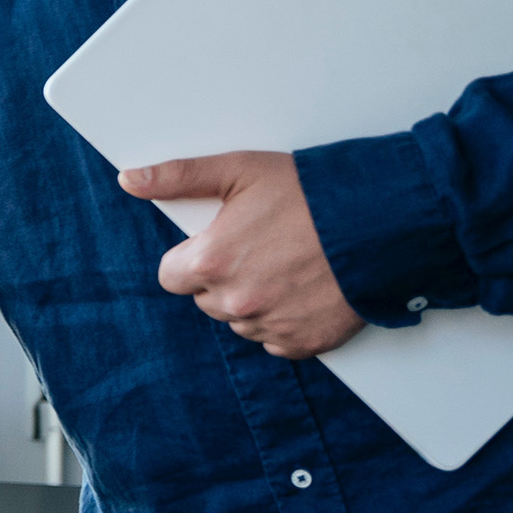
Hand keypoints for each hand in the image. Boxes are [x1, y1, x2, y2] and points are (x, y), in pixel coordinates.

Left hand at [124, 151, 362, 358]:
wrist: (382, 222)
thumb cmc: (312, 193)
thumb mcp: (240, 169)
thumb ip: (179, 177)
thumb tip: (129, 180)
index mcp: (210, 263)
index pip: (172, 276)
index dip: (194, 257)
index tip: (220, 242)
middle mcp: (235, 303)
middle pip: (207, 299)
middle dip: (226, 277)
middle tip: (264, 247)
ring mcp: (270, 326)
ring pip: (242, 320)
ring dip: (255, 300)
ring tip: (290, 264)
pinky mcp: (304, 343)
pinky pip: (278, 339)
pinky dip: (286, 320)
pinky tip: (306, 289)